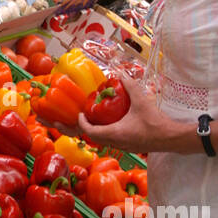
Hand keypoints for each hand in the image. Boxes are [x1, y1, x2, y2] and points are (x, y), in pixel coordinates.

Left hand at [39, 74, 185, 153]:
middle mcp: (112, 142)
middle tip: (46, 121)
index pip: (88, 131)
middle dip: (64, 128)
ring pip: (92, 139)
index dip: (79, 122)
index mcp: (113, 134)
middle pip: (83, 137)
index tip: (77, 112)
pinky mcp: (123, 144)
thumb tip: (118, 71)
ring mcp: (117, 145)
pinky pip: (102, 139)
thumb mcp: (141, 101)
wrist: (170, 138)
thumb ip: (129, 85)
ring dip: (78, 130)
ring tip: (63, 122)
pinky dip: (92, 132)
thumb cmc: (155, 123)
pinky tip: (90, 124)